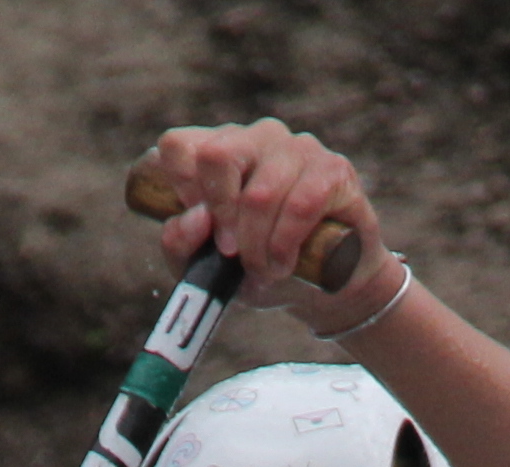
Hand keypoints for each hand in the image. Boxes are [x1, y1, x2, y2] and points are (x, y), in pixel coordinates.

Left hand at [139, 119, 402, 338]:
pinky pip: (300, 206)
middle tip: (231, 252)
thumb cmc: (258, 267)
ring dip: (258, 247)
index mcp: (215, 152)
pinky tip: (286, 262)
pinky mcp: (333, 169)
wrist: (325, 285)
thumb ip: (180, 243)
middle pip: (216, 155)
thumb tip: (197, 218)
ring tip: (264, 270)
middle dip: (223, 217)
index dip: (181, 188)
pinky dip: (286, 245)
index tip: (202, 226)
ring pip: (260, 193)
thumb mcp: (206, 266)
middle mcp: (253, 139)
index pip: (177, 145)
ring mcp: (296, 148)